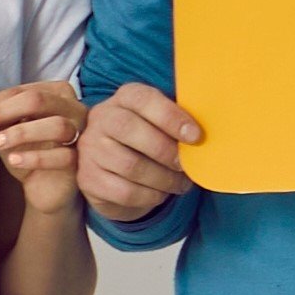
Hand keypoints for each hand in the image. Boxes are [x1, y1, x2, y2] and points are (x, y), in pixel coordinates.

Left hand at [0, 83, 89, 215]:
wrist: (45, 186)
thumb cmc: (28, 150)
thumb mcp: (8, 132)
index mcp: (55, 93)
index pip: (21, 91)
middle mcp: (73, 108)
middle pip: (38, 100)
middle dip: (2, 112)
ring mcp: (82, 133)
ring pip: (56, 125)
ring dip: (21, 133)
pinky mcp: (82, 160)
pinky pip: (63, 156)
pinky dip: (37, 157)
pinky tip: (14, 160)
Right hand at [78, 84, 199, 220]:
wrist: (113, 169)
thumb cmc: (148, 141)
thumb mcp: (161, 124)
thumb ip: (179, 123)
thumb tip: (206, 137)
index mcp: (124, 98)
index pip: (142, 99)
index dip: (170, 117)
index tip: (196, 136)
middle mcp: (101, 119)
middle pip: (129, 129)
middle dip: (165, 151)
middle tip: (184, 165)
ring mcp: (90, 149)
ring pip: (129, 165)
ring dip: (163, 179)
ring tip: (179, 183)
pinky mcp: (88, 179)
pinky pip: (125, 191)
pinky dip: (151, 195)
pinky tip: (160, 193)